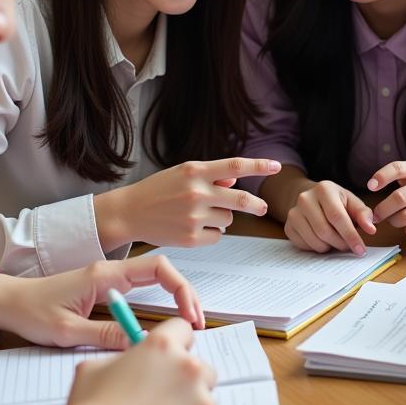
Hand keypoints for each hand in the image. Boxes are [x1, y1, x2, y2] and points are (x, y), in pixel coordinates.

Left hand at [0, 254, 204, 346]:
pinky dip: (158, 302)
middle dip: (186, 294)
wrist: (5, 303)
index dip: (182, 289)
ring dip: (174, 298)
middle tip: (198, 324)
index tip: (191, 316)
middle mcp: (111, 272)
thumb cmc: (30, 312)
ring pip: (154, 280)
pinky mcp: (104, 290)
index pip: (158, 268)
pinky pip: (140, 290)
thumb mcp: (66, 331)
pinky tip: (162, 324)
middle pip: (162, 272)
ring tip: (187, 325)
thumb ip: (104, 335)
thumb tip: (141, 343)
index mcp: (105, 274)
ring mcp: (108, 280)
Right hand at [67, 318, 217, 404]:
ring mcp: (203, 404)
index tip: (165, 360)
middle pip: (201, 368)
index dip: (173, 344)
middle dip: (185, 381)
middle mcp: (189, 370)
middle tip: (160, 401)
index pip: (183, 330)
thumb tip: (130, 364)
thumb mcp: (92, 370)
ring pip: (204, 403)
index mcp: (163, 347)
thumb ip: (120, 359)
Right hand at [97, 157, 281, 248]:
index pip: (235, 165)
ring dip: (222, 217)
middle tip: (262, 207)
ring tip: (200, 215)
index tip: (276, 166)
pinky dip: (212, 233)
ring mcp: (194, 217)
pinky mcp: (190, 238)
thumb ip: (210, 176)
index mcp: (194, 171)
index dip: (259, 166)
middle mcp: (196, 192)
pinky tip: (193, 228)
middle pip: (240, 199)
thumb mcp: (182, 174)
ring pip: (228, 219)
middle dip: (256, 204)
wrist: (129, 213)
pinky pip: (217, 236)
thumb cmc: (158, 190)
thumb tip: (236, 179)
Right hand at [285, 180, 375, 254]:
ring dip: (329, 247)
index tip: (361, 249)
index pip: (337, 217)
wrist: (310, 199)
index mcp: (324, 189)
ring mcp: (293, 213)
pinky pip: (305, 246)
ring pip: (315, 241)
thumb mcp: (352, 202)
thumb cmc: (336, 202)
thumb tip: (371, 228)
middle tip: (348, 246)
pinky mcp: (288, 226)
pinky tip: (323, 240)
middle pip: (325, 231)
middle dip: (340, 243)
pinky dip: (317, 248)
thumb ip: (363, 214)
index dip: (350, 235)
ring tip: (336, 241)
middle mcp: (305, 198)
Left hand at [368, 160, 405, 239]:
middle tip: (376, 216)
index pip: (397, 168)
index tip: (370, 186)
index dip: (382, 177)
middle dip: (382, 210)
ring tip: (394, 219)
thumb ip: (390, 176)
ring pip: (404, 217)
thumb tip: (371, 186)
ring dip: (393, 221)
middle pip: (399, 198)